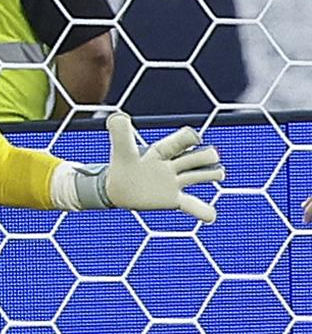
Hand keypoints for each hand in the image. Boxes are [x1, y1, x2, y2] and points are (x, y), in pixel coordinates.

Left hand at [101, 111, 223, 222]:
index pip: (185, 139)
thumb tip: (116, 116)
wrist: (116, 188)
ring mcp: (176, 182)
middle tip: (204, 160)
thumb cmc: (122, 165)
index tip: (193, 140)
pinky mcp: (174, 200)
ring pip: (204, 175)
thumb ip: (120, 133)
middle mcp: (175, 165)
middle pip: (201, 156)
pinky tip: (211, 217)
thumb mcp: (121, 149)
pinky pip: (193, 205)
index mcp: (164, 150)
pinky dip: (203, 211)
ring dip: (213, 174)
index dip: (192, 138)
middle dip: (207, 156)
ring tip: (216, 174)